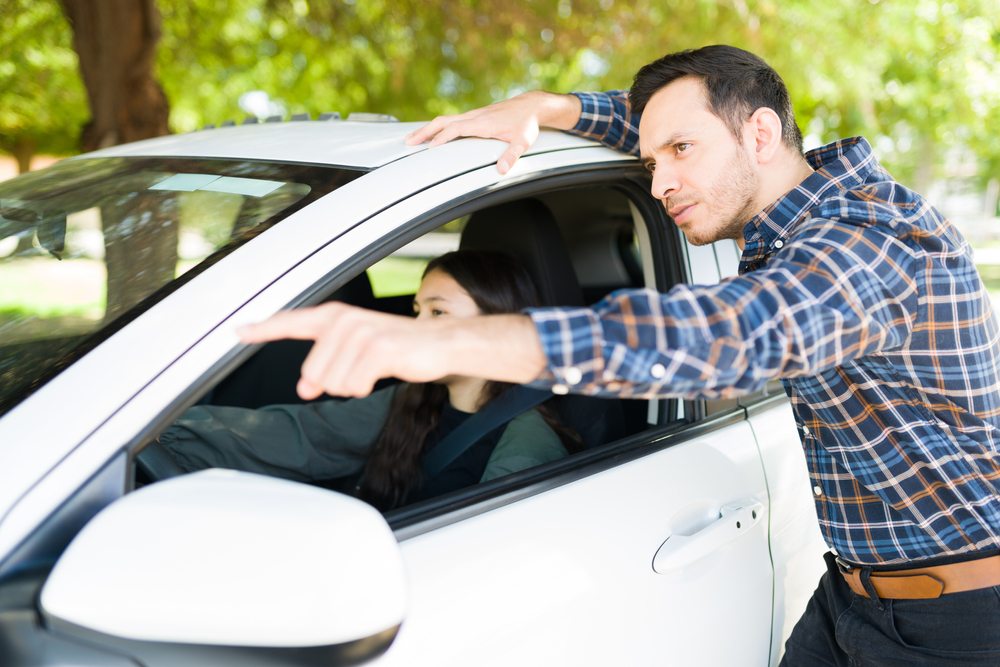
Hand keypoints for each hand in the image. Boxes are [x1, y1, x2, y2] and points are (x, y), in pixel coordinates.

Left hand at [237, 303, 547, 398]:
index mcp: (335, 317)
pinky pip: (354, 386)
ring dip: (353, 385)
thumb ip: (326, 367)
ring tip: (374, 369)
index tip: (237, 331)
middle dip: (334, 382)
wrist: (440, 344)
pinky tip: (382, 373)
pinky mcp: (376, 347)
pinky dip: (366, 387)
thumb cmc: (400, 349)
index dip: (262, 328)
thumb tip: (307, 388)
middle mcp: (343, 320)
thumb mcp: (357, 355)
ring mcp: (359, 332)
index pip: (290, 322)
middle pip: (313, 373)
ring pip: (332, 383)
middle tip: (362, 371)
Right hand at [405, 91, 581, 173]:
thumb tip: (502, 170)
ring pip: (445, 120)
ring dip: (428, 129)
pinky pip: (451, 120)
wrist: (531, 106)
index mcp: (483, 123)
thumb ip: (512, 156)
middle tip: (409, 143)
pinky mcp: (475, 116)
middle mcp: (475, 116)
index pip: (456, 129)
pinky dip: (438, 127)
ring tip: (412, 139)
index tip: (429, 148)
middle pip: (443, 122)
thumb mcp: (523, 142)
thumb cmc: (527, 124)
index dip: (442, 138)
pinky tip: (431, 134)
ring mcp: (473, 115)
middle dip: (425, 132)